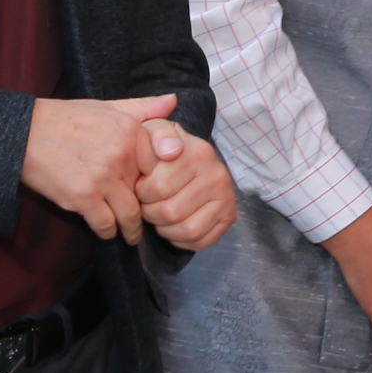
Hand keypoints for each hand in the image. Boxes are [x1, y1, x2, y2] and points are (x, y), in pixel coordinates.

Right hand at [21, 93, 177, 241]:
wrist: (24, 132)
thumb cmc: (66, 118)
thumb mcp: (108, 106)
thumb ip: (143, 107)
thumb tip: (174, 100)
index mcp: (132, 132)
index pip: (163, 167)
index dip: (162, 183)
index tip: (160, 194)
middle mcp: (122, 156)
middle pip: (148, 194)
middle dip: (149, 211)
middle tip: (150, 223)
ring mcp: (103, 179)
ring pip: (129, 215)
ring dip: (131, 230)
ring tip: (132, 236)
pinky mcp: (82, 198)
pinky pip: (105, 225)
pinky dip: (108, 232)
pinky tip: (107, 232)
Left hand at [132, 119, 236, 252]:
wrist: (192, 158)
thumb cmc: (165, 148)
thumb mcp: (157, 131)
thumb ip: (158, 134)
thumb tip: (170, 151)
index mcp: (198, 153)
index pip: (159, 187)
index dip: (142, 193)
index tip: (142, 186)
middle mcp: (217, 176)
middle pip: (171, 212)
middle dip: (151, 213)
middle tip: (149, 204)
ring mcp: (226, 198)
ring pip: (187, 230)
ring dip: (165, 229)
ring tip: (160, 217)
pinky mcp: (229, 217)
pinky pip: (201, 241)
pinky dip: (182, 240)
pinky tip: (174, 227)